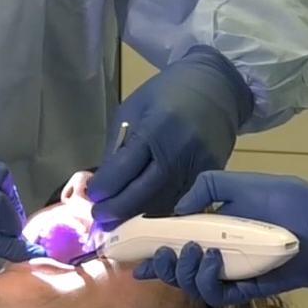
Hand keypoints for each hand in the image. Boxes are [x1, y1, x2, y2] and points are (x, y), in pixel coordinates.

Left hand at [88, 46, 253, 224]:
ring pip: (164, 203)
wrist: (216, 86)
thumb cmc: (167, 93)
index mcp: (156, 127)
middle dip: (117, 209)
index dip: (104, 187)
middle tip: (100, 218)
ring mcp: (199, 164)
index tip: (91, 196)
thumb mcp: (133, 109)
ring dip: (138, 216)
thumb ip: (118, 146)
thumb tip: (104, 184)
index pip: (124, 168)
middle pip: (144, 192)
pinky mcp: (213, 174)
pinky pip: (184, 201)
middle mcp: (180, 148)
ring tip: (119, 221)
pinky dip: (162, 211)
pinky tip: (146, 214)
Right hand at [133, 171, 307, 304]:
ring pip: (195, 285)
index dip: (156, 249)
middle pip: (181, 268)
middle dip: (165, 265)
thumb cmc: (289, 200)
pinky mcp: (249, 291)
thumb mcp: (245, 182)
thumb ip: (209, 187)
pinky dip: (209, 281)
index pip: (178, 242)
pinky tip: (213, 261)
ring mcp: (234, 273)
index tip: (134, 253)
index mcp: (217, 227)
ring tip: (193, 252)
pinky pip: (219, 295)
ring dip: (186, 272)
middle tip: (164, 255)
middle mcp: (221, 252)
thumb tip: (177, 210)